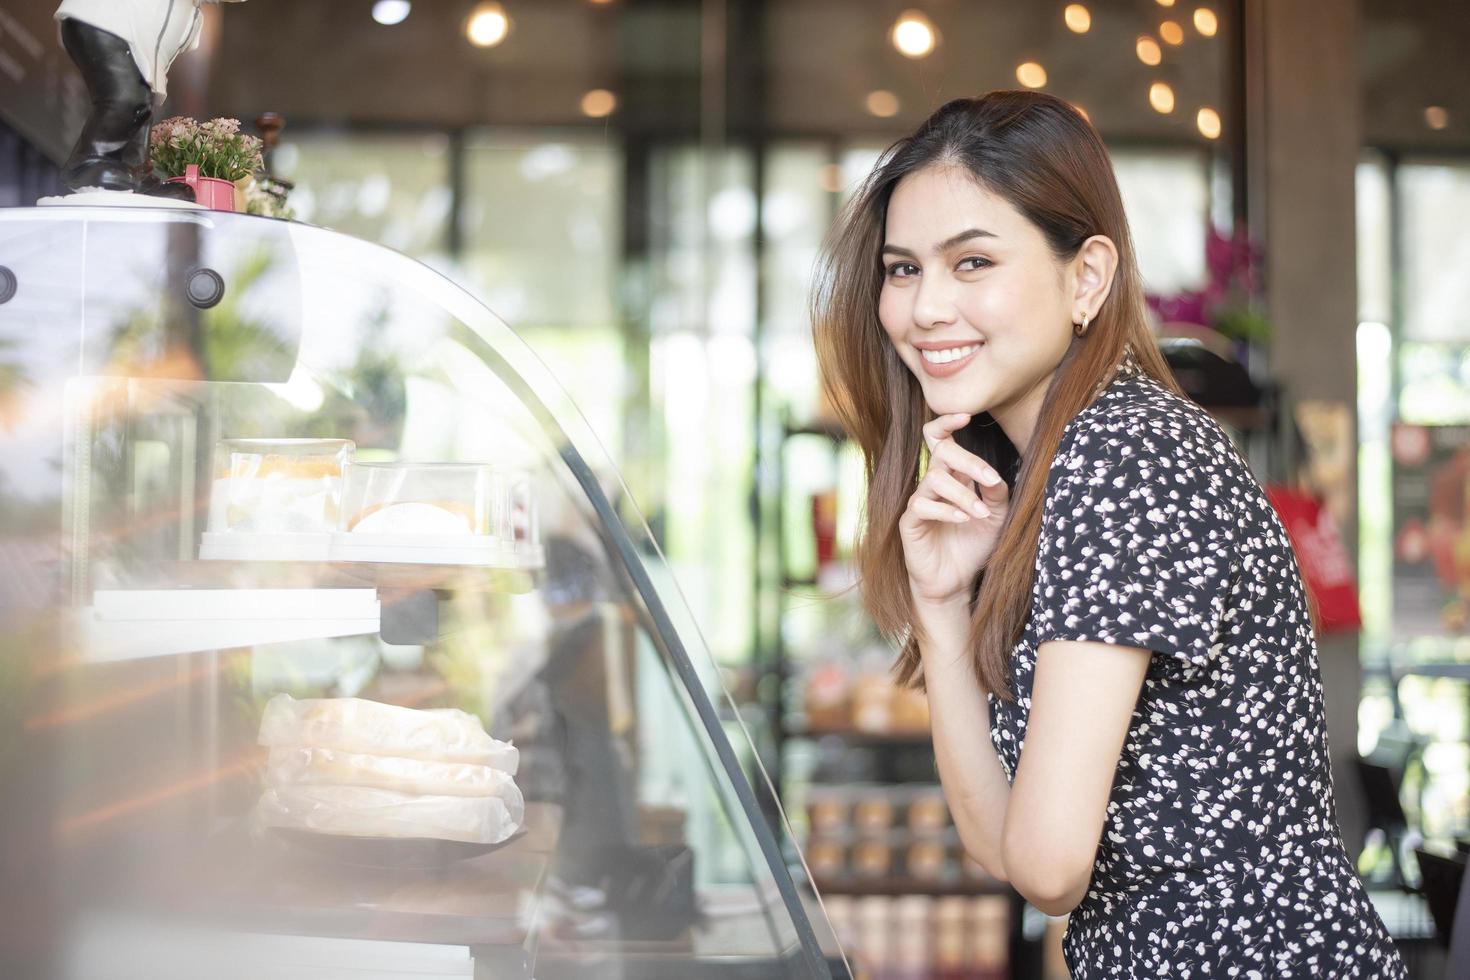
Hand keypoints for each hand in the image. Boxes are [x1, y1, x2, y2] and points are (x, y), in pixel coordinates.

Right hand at [899, 414, 1010, 607]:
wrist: (956, 582)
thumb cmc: (973, 546)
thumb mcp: (995, 518)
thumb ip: (997, 494)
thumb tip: (995, 475)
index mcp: (953, 477)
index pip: (940, 440)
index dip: (947, 424)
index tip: (966, 416)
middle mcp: (934, 485)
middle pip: (941, 453)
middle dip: (968, 460)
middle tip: (990, 478)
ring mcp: (919, 502)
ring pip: (935, 479)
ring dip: (963, 493)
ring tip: (980, 513)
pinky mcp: (910, 523)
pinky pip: (922, 505)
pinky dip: (946, 509)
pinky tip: (964, 519)